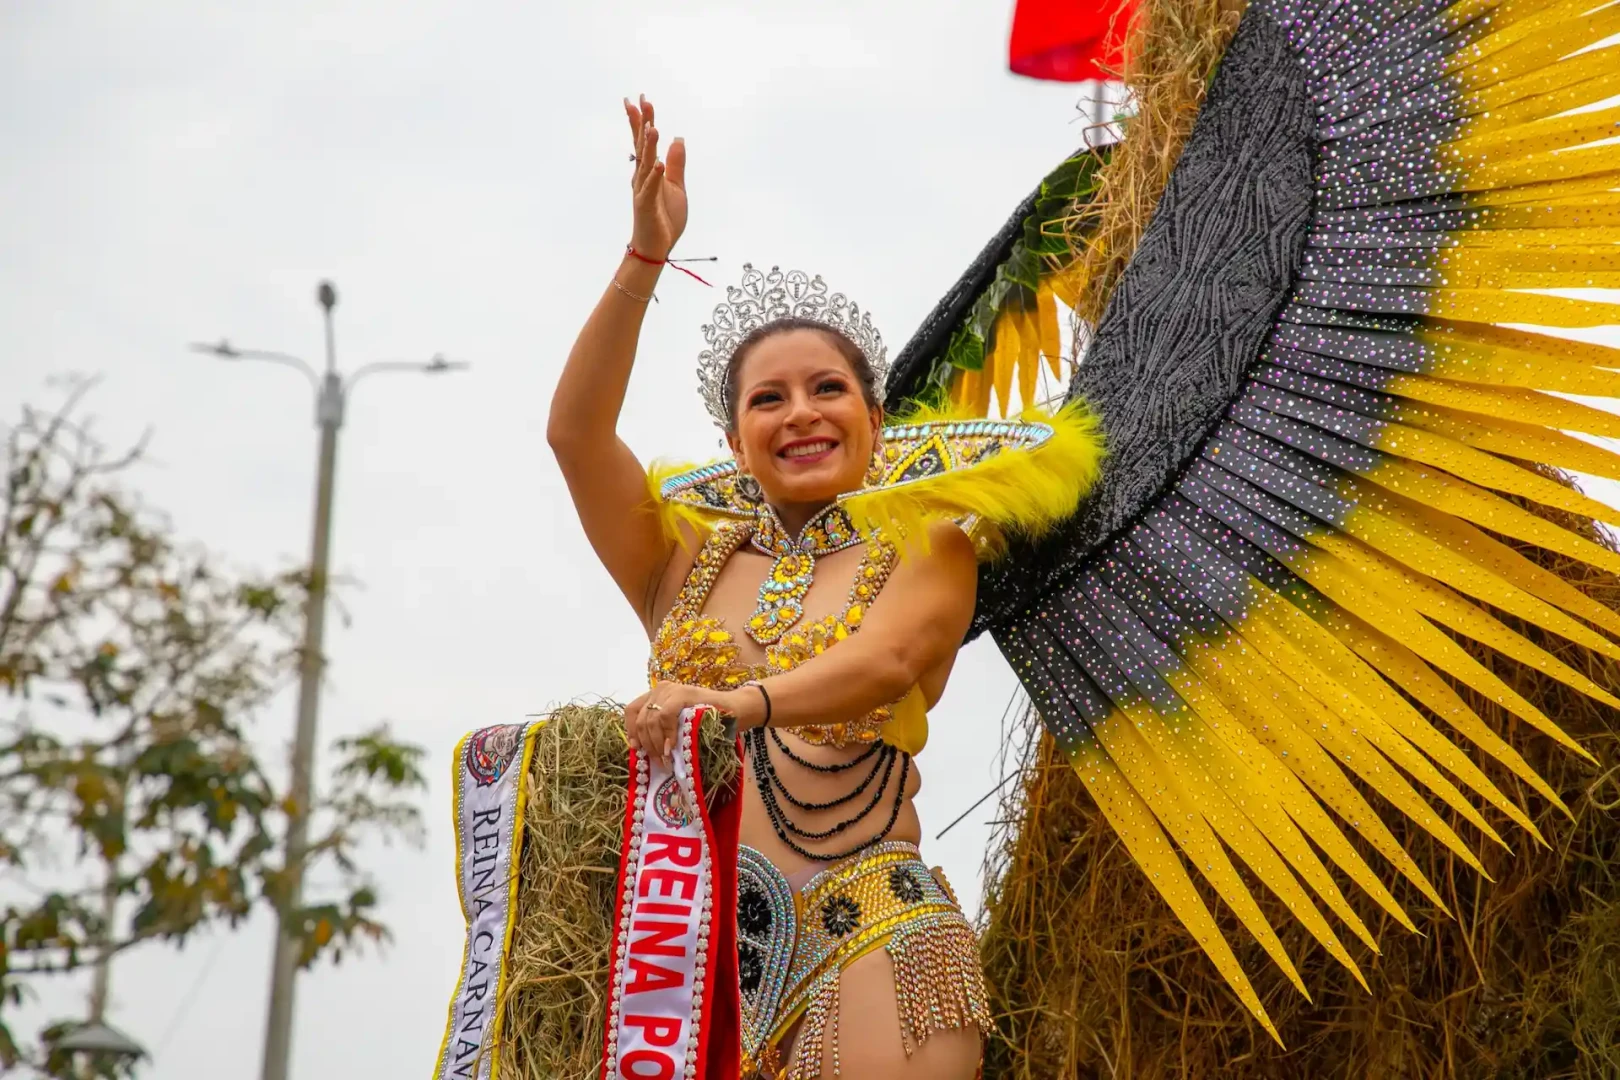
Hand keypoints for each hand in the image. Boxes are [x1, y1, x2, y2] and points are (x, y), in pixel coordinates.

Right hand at [624, 94, 687, 262]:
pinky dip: (655, 177)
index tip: (641, 99)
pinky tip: (659, 165)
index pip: (644, 142)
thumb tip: (678, 138)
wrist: (656, 247)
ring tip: (653, 127)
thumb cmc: (664, 217)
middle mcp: (642, 177)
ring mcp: (643, 190)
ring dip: (649, 146)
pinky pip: (652, 189)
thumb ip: (676, 163)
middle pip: (642, 146)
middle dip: (642, 123)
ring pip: (646, 164)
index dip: (643, 121)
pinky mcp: (647, 206)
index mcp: (648, 171)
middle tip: (640, 100)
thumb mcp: (677, 186)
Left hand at [625, 681, 721, 768]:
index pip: (631, 711)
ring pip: (650, 720)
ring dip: (657, 743)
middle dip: (648, 744)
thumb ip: (661, 729)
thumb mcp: (678, 724)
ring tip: (667, 758)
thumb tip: (642, 749)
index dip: (630, 731)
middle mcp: (661, 688)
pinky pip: (664, 716)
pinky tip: (672, 747)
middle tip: (660, 761)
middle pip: (641, 719)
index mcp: (657, 695)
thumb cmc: (708, 720)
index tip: (637, 749)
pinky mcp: (682, 693)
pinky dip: (666, 734)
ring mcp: (671, 689)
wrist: (735, 710)